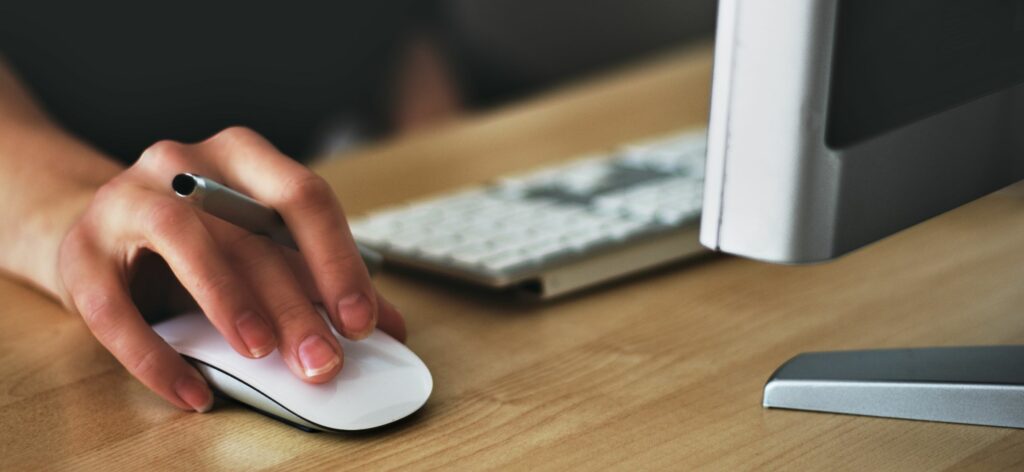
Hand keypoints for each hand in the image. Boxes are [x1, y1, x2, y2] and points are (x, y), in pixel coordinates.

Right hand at [58, 127, 405, 411]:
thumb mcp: (261, 249)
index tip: (362, 320)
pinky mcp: (79, 252)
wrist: (99, 232)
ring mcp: (125, 200)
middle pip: (250, 231)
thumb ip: (319, 280)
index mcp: (242, 157)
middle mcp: (183, 163)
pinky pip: (113, 307)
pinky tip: (193, 392)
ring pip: (182, 239)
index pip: (303, 196)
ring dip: (228, 300)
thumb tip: (390, 326)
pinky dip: (156, 356)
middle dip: (294, 303)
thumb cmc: (198, 240)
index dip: (337, 260)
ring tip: (261, 353)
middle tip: (323, 360)